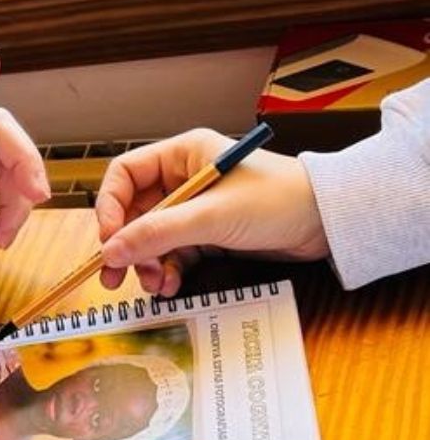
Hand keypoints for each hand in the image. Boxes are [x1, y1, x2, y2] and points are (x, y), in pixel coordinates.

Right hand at [95, 129, 329, 295]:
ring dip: (146, 262)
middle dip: (126, 245)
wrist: (330, 223)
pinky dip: (166, 270)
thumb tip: (112, 251)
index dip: (110, 207)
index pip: (125, 175)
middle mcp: (183, 178)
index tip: (108, 240)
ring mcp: (195, 208)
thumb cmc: (280, 200)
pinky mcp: (207, 233)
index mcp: (182, 155)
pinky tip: (171, 285)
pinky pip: (172, 252)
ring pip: (150, 236)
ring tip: (154, 284)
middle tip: (114, 275)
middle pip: (133, 211)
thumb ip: (160, 233)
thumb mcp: (213, 216)